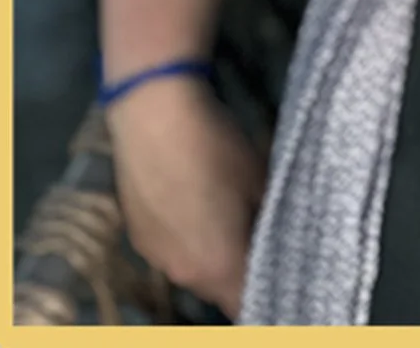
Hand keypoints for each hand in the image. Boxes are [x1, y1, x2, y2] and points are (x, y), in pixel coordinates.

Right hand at [107, 75, 266, 319]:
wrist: (154, 116)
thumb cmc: (216, 148)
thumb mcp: (260, 179)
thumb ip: (271, 217)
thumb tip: (279, 232)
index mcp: (220, 268)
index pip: (247, 304)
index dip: (266, 291)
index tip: (281, 272)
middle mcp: (185, 275)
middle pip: (220, 290)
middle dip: (240, 272)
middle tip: (258, 237)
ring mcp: (157, 257)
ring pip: (194, 271)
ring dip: (211, 256)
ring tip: (224, 216)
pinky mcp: (137, 237)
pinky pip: (171, 251)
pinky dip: (185, 239)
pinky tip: (193, 204)